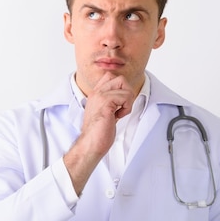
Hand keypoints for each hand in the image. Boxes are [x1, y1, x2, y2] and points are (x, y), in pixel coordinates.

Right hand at [64, 74, 134, 194]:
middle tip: (122, 107)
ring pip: (125, 86)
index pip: (110, 76)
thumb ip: (112, 103)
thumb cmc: (99, 133)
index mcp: (95, 94)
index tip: (119, 103)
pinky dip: (127, 108)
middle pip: (120, 79)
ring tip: (120, 113)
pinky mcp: (106, 103)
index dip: (121, 88)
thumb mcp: (105, 112)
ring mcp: (100, 96)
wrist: (91, 144)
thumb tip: (125, 98)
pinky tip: (118, 116)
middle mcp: (97, 93)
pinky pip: (126, 96)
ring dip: (128, 101)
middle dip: (127, 92)